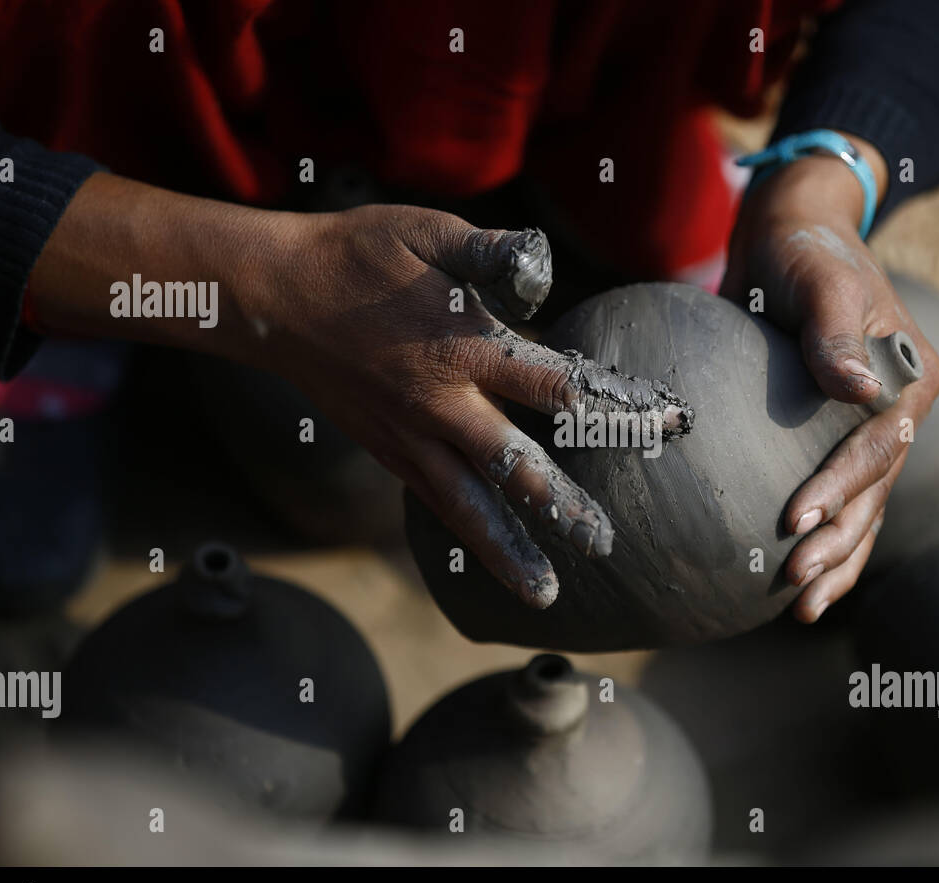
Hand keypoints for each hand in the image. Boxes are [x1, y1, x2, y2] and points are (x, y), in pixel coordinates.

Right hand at [28, 174, 689, 608]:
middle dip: (567, 505)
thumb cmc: (359, 253)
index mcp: (465, 347)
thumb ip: (492, 253)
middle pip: (517, 466)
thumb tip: (544, 267)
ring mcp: (410, 436)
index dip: (616, 404)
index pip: (559, 386)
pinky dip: (464, 537)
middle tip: (609, 543)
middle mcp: (442, 404)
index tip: (665, 422)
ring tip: (546, 597)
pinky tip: (491, 557)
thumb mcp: (429, 230)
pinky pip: (432, 503)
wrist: (272, 296)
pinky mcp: (386, 452)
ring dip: (509, 551)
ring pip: (467, 506)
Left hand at [721, 144, 938, 621]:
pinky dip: (823, 537)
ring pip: (863, 511)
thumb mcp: (820, 280)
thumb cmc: (804, 251)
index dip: (840, 488)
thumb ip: (836, 333)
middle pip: (875, 494)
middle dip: (838, 544)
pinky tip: (790, 582)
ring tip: (800, 609)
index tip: (796, 521)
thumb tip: (859, 389)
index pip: (878, 448)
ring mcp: (871, 431)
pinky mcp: (834, 438)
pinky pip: (838, 498)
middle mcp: (899, 413)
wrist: (788, 236)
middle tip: (794, 584)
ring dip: (836, 561)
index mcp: (908, 380)